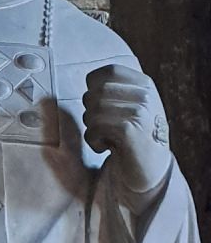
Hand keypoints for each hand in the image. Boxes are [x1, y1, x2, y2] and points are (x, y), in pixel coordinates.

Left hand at [83, 62, 170, 194]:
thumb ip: (117, 91)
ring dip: (91, 128)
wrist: (152, 171)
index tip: (98, 104)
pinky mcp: (129, 131)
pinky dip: (93, 140)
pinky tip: (105, 148)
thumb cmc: (136, 138)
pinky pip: (95, 128)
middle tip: (102, 128)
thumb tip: (89, 82)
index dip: (94, 86)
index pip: (110, 71)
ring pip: (93, 110)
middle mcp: (145, 95)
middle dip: (90, 112)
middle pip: (96, 92)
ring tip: (105, 138)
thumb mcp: (133, 107)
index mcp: (145, 85)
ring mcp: (140, 112)